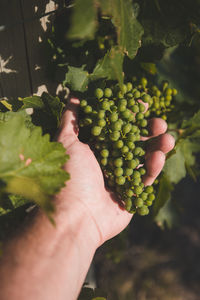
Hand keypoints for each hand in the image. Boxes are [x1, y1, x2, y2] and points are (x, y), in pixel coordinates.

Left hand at [56, 98, 174, 246]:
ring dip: (157, 147)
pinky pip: (145, 179)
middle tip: (160, 123)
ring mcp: (121, 178)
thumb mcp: (67, 142)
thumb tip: (73, 97)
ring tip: (168, 138)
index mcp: (95, 148)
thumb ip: (71, 119)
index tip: (142, 104)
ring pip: (143, 159)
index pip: (116, 127)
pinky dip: (153, 168)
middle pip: (133, 141)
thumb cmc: (70, 176)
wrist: (75, 215)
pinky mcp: (131, 194)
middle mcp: (109, 162)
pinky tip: (160, 157)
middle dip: (148, 131)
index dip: (129, 115)